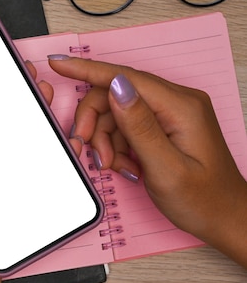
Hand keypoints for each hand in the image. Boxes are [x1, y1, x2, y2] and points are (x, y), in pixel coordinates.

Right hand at [48, 55, 246, 267]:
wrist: (224, 218)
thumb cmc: (202, 199)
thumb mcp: (166, 168)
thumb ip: (139, 127)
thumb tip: (117, 88)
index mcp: (181, 107)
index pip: (125, 77)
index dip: (87, 70)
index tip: (58, 64)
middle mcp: (177, 102)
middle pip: (116, 94)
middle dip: (95, 121)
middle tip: (84, 146)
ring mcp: (171, 112)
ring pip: (117, 112)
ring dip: (105, 138)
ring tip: (111, 165)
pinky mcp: (165, 124)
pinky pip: (126, 125)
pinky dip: (116, 144)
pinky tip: (124, 164)